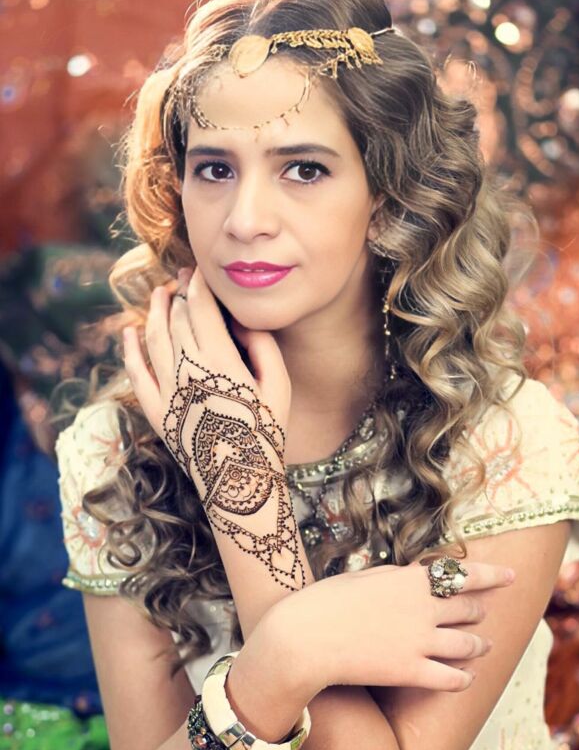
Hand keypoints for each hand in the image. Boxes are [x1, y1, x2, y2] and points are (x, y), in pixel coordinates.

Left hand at [122, 269, 302, 592]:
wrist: (239, 479)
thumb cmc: (266, 430)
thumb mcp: (279, 384)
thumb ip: (263, 345)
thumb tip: (241, 320)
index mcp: (221, 359)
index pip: (202, 308)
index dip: (199, 285)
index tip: (198, 270)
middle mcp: (188, 369)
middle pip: (178, 319)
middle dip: (180, 294)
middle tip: (182, 279)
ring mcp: (167, 389)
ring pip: (154, 338)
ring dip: (155, 311)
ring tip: (159, 295)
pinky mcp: (154, 409)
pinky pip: (136, 371)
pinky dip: (130, 348)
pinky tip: (130, 332)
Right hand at [268, 560, 514, 693]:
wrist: (304, 638)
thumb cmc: (325, 601)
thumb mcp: (363, 576)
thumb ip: (395, 577)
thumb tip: (412, 576)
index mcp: (412, 580)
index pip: (464, 575)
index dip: (492, 576)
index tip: (510, 576)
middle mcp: (424, 609)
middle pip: (467, 610)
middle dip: (478, 611)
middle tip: (484, 613)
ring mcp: (420, 642)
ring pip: (466, 645)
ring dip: (479, 645)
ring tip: (485, 646)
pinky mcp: (410, 672)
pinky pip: (449, 678)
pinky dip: (463, 678)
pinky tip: (466, 679)